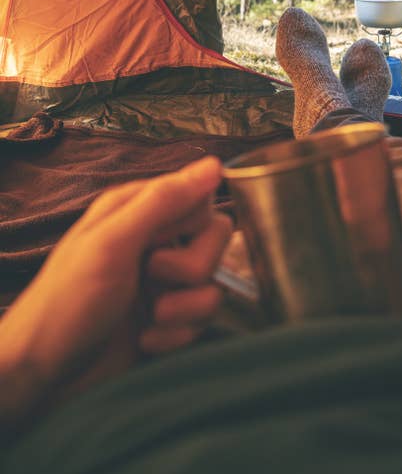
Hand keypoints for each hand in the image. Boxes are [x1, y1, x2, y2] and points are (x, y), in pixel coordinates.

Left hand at [0, 157, 231, 427]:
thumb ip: (164, 200)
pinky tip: (146, 339)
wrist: (46, 377)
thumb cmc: (66, 303)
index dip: (192, 221)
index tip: (161, 240)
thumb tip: (214, 164)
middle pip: (215, 237)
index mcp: (138, 211)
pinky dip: (177, 334)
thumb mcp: (113, 243)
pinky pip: (202, 319)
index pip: (200, 196)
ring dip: (185, 307)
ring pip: (213, 281)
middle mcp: (155, 241)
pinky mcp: (169, 319)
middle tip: (152, 276)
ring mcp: (163, 282)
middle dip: (193, 266)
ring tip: (150, 317)